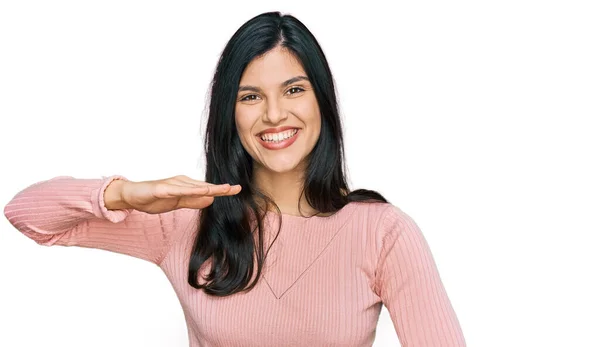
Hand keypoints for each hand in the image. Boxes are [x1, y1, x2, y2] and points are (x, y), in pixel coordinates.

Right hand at [111, 175, 240, 213]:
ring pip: (193, 187)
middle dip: (220, 188)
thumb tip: (211, 200)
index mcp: (186, 186)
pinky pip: (177, 190)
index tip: (237, 190)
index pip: (207, 188)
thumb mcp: (178, 203)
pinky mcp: (161, 189)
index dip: (222, 190)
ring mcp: (171, 184)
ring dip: (209, 188)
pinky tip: (199, 192)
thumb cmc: (154, 198)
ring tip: (223, 189)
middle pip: (204, 186)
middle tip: (236, 188)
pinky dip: (189, 191)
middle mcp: (181, 182)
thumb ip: (193, 201)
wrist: (132, 196)